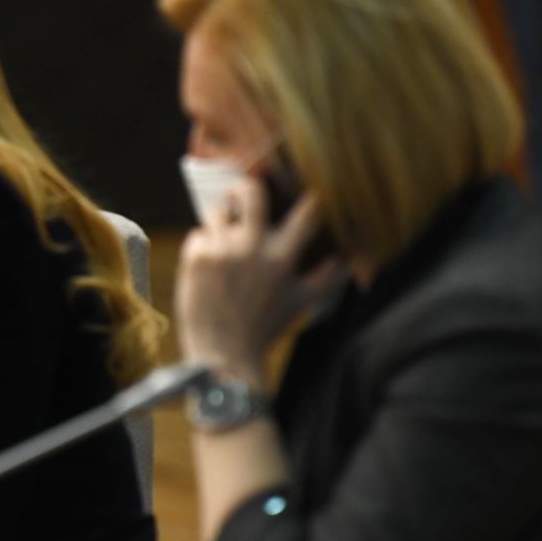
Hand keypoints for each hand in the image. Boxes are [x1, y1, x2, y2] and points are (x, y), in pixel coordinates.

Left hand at [174, 176, 345, 385]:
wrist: (223, 353)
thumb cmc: (265, 327)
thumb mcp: (302, 302)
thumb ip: (326, 277)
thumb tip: (346, 257)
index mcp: (282, 256)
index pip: (306, 212)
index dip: (312, 197)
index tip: (309, 190)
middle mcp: (251, 246)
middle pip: (251, 191)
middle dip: (247, 187)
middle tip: (243, 194)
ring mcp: (220, 249)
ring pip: (216, 212)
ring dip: (221, 222)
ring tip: (224, 241)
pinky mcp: (195, 257)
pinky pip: (197, 234)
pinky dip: (202, 245)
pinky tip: (208, 265)